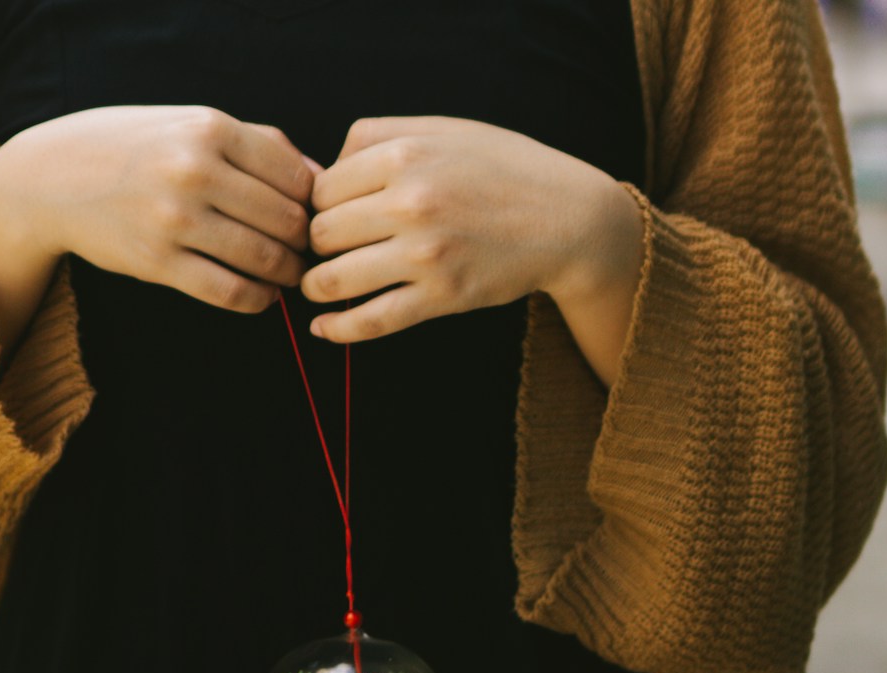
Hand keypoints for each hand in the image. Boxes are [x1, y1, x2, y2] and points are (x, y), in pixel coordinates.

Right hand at [0, 106, 318, 349]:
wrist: (52, 175)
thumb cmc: (136, 147)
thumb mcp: (192, 124)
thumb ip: (259, 144)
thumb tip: (322, 179)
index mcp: (210, 128)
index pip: (295, 176)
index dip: (314, 204)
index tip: (312, 217)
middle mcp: (194, 170)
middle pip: (287, 220)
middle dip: (305, 243)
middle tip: (306, 252)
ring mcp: (175, 218)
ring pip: (264, 258)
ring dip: (287, 274)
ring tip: (288, 275)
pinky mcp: (158, 262)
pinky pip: (229, 292)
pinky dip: (258, 299)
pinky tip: (262, 295)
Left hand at [299, 116, 641, 351]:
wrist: (570, 218)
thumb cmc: (503, 169)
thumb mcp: (444, 130)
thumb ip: (378, 138)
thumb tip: (318, 172)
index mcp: (406, 154)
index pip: (323, 189)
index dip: (318, 205)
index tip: (332, 216)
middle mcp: (411, 202)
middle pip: (321, 233)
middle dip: (316, 245)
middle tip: (329, 251)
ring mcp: (426, 253)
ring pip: (334, 279)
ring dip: (316, 287)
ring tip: (319, 287)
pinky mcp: (443, 296)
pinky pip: (371, 320)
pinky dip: (338, 329)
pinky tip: (323, 328)